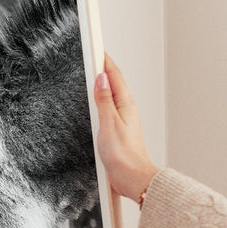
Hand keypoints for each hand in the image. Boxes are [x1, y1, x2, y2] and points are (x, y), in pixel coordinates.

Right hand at [94, 54, 159, 201]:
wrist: (133, 178)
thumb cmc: (124, 156)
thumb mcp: (109, 124)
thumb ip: (104, 100)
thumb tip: (101, 79)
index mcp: (125, 105)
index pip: (114, 76)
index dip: (105, 61)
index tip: (97, 48)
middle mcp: (126, 110)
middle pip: (114, 83)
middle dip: (103, 69)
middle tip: (93, 55)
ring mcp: (123, 121)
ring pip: (111, 96)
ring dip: (103, 84)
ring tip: (94, 73)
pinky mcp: (118, 131)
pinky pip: (109, 109)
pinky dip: (102, 101)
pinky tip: (96, 104)